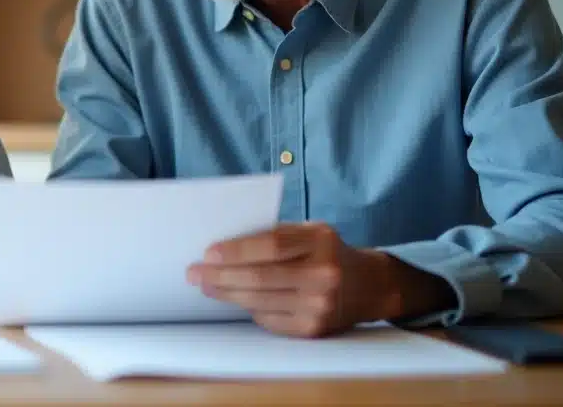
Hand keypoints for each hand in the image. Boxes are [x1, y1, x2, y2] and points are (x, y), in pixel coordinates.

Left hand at [186, 223, 429, 337]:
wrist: (369, 286)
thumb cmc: (327, 251)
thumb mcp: (310, 231)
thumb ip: (275, 234)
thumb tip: (224, 245)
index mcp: (320, 242)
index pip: (270, 246)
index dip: (236, 251)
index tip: (208, 252)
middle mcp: (323, 275)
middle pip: (260, 278)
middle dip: (220, 276)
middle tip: (194, 273)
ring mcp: (319, 306)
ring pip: (260, 302)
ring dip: (226, 294)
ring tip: (205, 286)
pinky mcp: (313, 330)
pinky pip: (269, 319)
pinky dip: (248, 308)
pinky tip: (235, 299)